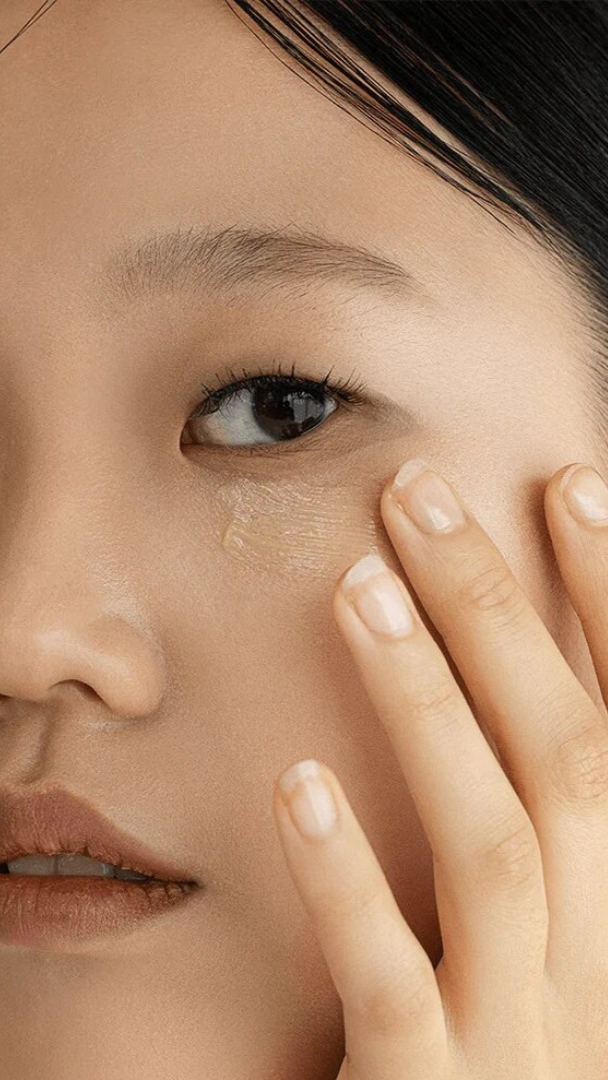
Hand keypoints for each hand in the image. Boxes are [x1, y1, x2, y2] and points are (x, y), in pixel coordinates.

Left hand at [272, 457, 607, 1078]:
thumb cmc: (508, 1036)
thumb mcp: (552, 925)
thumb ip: (538, 811)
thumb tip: (503, 666)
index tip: (568, 483)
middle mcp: (603, 951)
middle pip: (569, 754)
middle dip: (498, 609)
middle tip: (417, 494)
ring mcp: (526, 1029)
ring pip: (495, 845)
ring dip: (427, 703)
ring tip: (357, 588)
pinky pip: (392, 979)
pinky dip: (349, 880)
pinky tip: (296, 783)